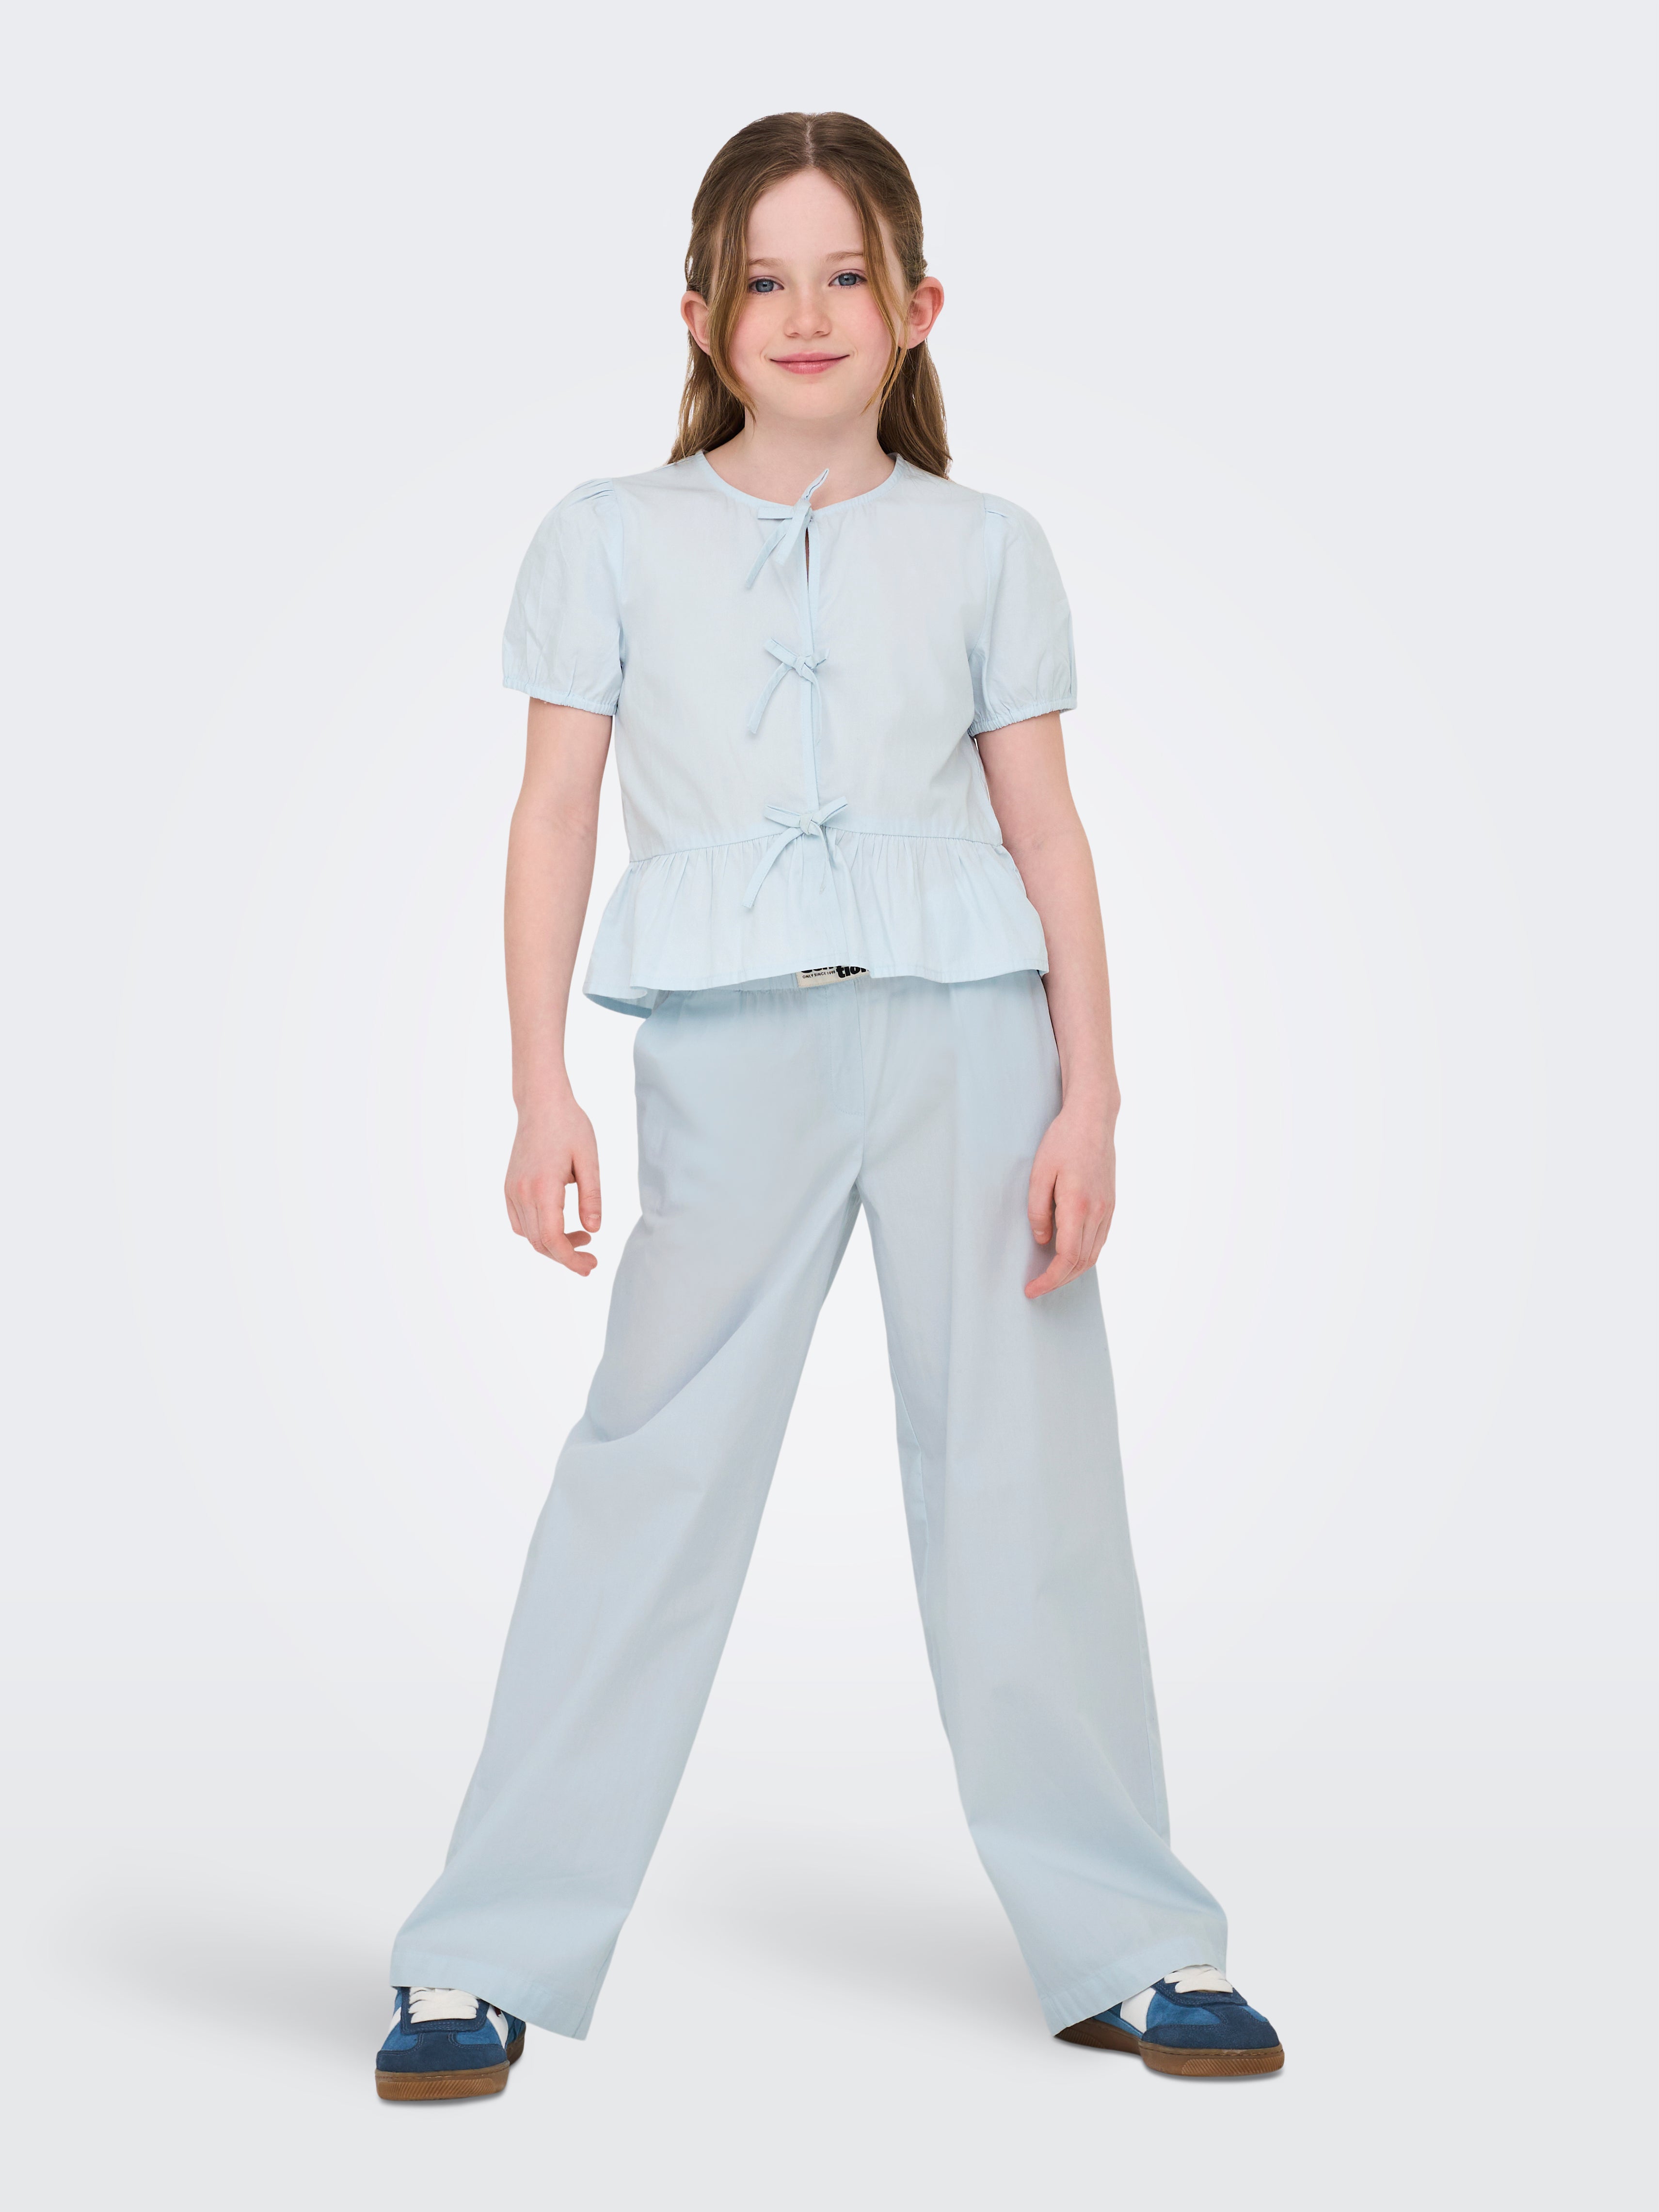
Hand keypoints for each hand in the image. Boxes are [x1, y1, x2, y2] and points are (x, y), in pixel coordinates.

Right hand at [504, 1097, 601, 1274]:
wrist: (541, 1103)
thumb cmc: (570, 1126)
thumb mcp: (589, 1160)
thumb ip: (592, 1197)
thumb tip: (595, 1230)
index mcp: (543, 1187)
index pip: (552, 1239)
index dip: (571, 1259)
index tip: (590, 1266)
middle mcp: (522, 1192)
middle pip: (540, 1243)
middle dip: (566, 1257)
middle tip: (592, 1258)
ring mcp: (512, 1190)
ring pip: (528, 1235)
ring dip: (553, 1245)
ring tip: (582, 1238)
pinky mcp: (509, 1186)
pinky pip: (519, 1222)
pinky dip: (538, 1232)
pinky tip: (559, 1224)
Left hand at [1025, 1098, 1116, 1298]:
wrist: (1093, 1118)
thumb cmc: (1063, 1141)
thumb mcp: (1039, 1173)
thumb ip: (1038, 1210)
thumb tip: (1042, 1240)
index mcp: (1078, 1205)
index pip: (1066, 1257)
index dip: (1049, 1279)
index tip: (1032, 1289)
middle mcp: (1098, 1212)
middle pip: (1081, 1262)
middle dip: (1059, 1281)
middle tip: (1037, 1287)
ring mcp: (1107, 1209)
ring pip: (1093, 1254)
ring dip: (1072, 1271)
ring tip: (1050, 1276)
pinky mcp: (1110, 1204)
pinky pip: (1099, 1240)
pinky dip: (1084, 1255)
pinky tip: (1069, 1256)